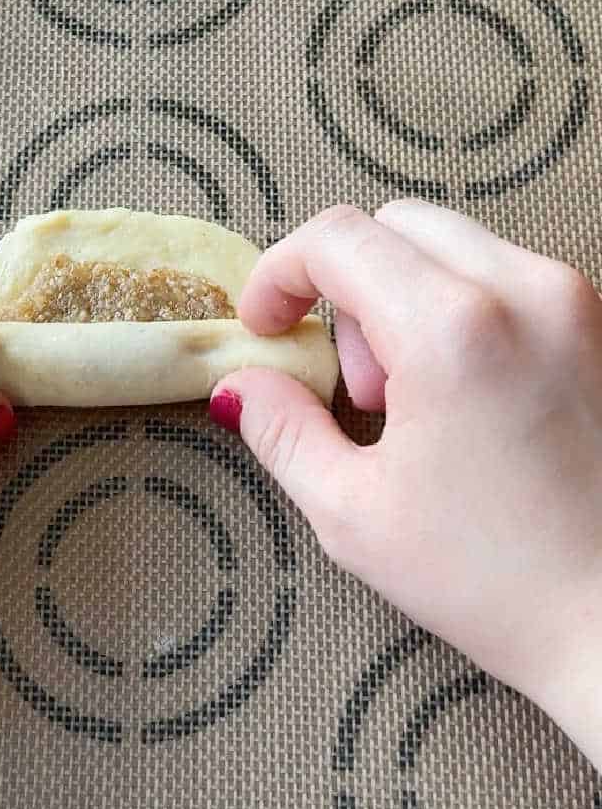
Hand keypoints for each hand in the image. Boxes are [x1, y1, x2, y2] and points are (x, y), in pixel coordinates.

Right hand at [211, 201, 601, 766]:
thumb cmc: (500, 582)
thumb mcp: (355, 513)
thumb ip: (281, 430)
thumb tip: (243, 384)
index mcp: (453, 329)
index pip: (337, 238)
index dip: (279, 273)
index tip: (266, 324)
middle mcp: (523, 291)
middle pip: (393, 226)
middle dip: (346, 288)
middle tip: (354, 384)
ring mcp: (573, 301)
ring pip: (450, 244)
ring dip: (403, 298)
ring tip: (414, 400)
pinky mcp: (598, 323)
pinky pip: (502, 274)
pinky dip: (458, 308)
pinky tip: (464, 396)